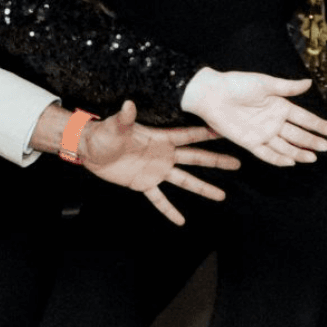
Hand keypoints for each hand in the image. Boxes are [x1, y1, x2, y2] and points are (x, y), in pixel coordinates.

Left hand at [69, 102, 237, 226]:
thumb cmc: (102, 133)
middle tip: (238, 163)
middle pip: (194, 158)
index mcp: (159, 139)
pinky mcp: (144, 183)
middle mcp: (163, 155)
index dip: (205, 134)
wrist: (89, 149)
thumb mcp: (115, 126)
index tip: (226, 131)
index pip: (187, 136)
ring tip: (221, 196)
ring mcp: (155, 170)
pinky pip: (159, 199)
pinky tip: (181, 222)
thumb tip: (128, 104)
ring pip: (184, 180)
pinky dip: (169, 210)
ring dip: (203, 188)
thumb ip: (125, 118)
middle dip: (216, 161)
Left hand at [178, 69, 326, 166]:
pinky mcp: (250, 142)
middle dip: (311, 141)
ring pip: (285, 146)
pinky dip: (278, 159)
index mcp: (279, 105)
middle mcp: (273, 121)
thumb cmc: (237, 84)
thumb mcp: (265, 83)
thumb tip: (309, 82)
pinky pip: (267, 154)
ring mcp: (262, 133)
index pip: (303, 118)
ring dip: (299, 152)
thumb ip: (287, 87)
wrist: (212, 94)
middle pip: (296, 134)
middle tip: (325, 147)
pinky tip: (291, 162)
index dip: (317, 124)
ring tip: (312, 157)